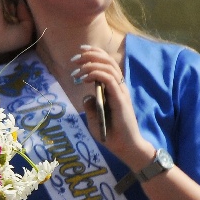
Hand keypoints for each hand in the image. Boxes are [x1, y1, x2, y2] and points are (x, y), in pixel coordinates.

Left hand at [71, 45, 151, 169]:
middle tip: (75, 58)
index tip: (79, 53)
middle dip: (90, 55)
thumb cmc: (111, 134)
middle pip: (108, 62)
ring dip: (90, 64)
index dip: (94, 55)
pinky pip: (109, 80)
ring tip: (76, 69)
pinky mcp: (120, 99)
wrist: (125, 147)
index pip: (107, 65)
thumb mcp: (94, 118)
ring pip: (109, 67)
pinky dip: (96, 74)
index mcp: (114, 89)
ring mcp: (121, 92)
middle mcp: (119, 88)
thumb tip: (87, 96)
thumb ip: (90, 106)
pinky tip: (85, 78)